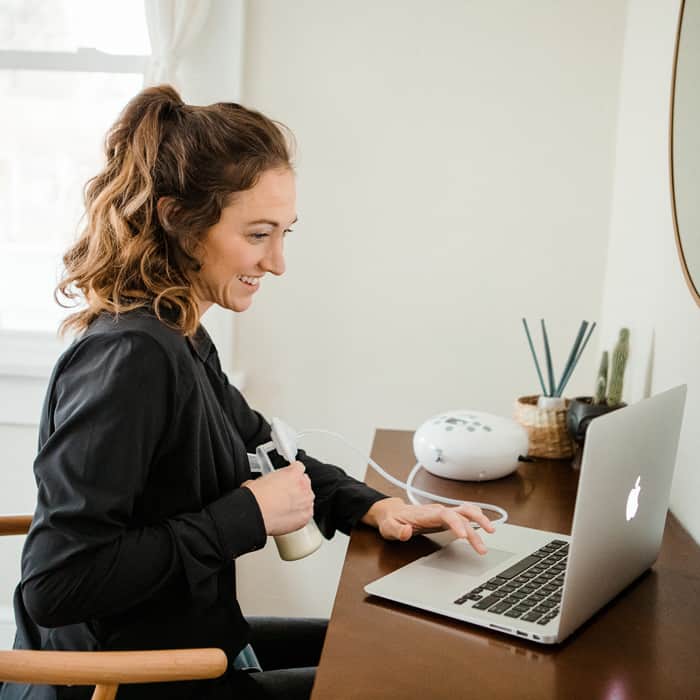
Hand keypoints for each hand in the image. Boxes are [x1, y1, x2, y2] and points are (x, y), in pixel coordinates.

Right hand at [242, 461, 314, 535]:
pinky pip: (307, 512)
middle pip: (305, 482)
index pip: (299, 467)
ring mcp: (306, 501)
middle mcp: (303, 485)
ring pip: (307, 498)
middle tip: (283, 494)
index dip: (291, 472)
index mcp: (293, 473)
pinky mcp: (306, 516)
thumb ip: (271, 478)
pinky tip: (288, 516)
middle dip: (296, 487)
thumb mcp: (260, 479)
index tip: (287, 477)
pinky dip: (299, 514)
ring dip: (299, 500)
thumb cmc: (256, 498)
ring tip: (285, 506)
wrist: (256, 515)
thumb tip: (266, 483)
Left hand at [362, 497, 495, 554]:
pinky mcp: (445, 517)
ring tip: (492, 532)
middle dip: (476, 522)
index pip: (445, 515)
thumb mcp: (389, 528)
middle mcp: (437, 511)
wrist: (392, 512)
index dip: (457, 523)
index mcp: (426, 514)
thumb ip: (398, 531)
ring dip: (479, 519)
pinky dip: (476, 518)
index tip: (464, 536)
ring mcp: (443, 513)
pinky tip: (484, 525)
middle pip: (461, 511)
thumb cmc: (391, 520)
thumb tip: (408, 531)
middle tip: (488, 534)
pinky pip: (464, 515)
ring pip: (465, 512)